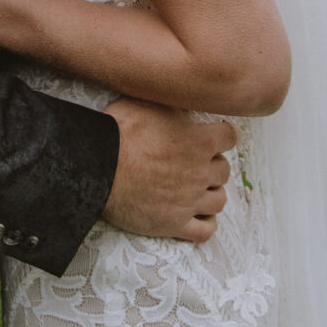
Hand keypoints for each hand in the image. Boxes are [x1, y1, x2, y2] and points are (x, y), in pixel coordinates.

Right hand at [102, 98, 234, 243]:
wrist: (95, 167)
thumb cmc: (117, 132)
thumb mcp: (147, 102)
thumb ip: (172, 103)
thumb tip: (179, 95)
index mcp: (199, 141)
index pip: (230, 137)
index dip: (221, 135)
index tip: (212, 136)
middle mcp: (200, 172)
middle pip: (224, 170)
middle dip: (212, 165)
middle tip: (195, 163)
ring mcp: (189, 201)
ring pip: (219, 201)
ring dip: (211, 194)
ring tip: (197, 190)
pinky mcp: (174, 224)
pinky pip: (205, 231)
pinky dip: (205, 224)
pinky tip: (195, 215)